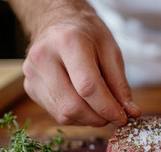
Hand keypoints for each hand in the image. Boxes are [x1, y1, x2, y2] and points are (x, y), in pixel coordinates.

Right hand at [21, 7, 139, 126]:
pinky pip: (56, 113)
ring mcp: (33, 73)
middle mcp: (44, 58)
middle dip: (98, 118)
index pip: (88, 87)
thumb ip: (120, 84)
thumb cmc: (87, 34)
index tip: (123, 117)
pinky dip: (75, 116)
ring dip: (87, 119)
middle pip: (72, 106)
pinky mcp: (30, 86)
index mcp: (68, 42)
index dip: (108, 108)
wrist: (58, 22)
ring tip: (99, 107)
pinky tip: (84, 103)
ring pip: (63, 114)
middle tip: (112, 115)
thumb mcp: (111, 51)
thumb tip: (130, 112)